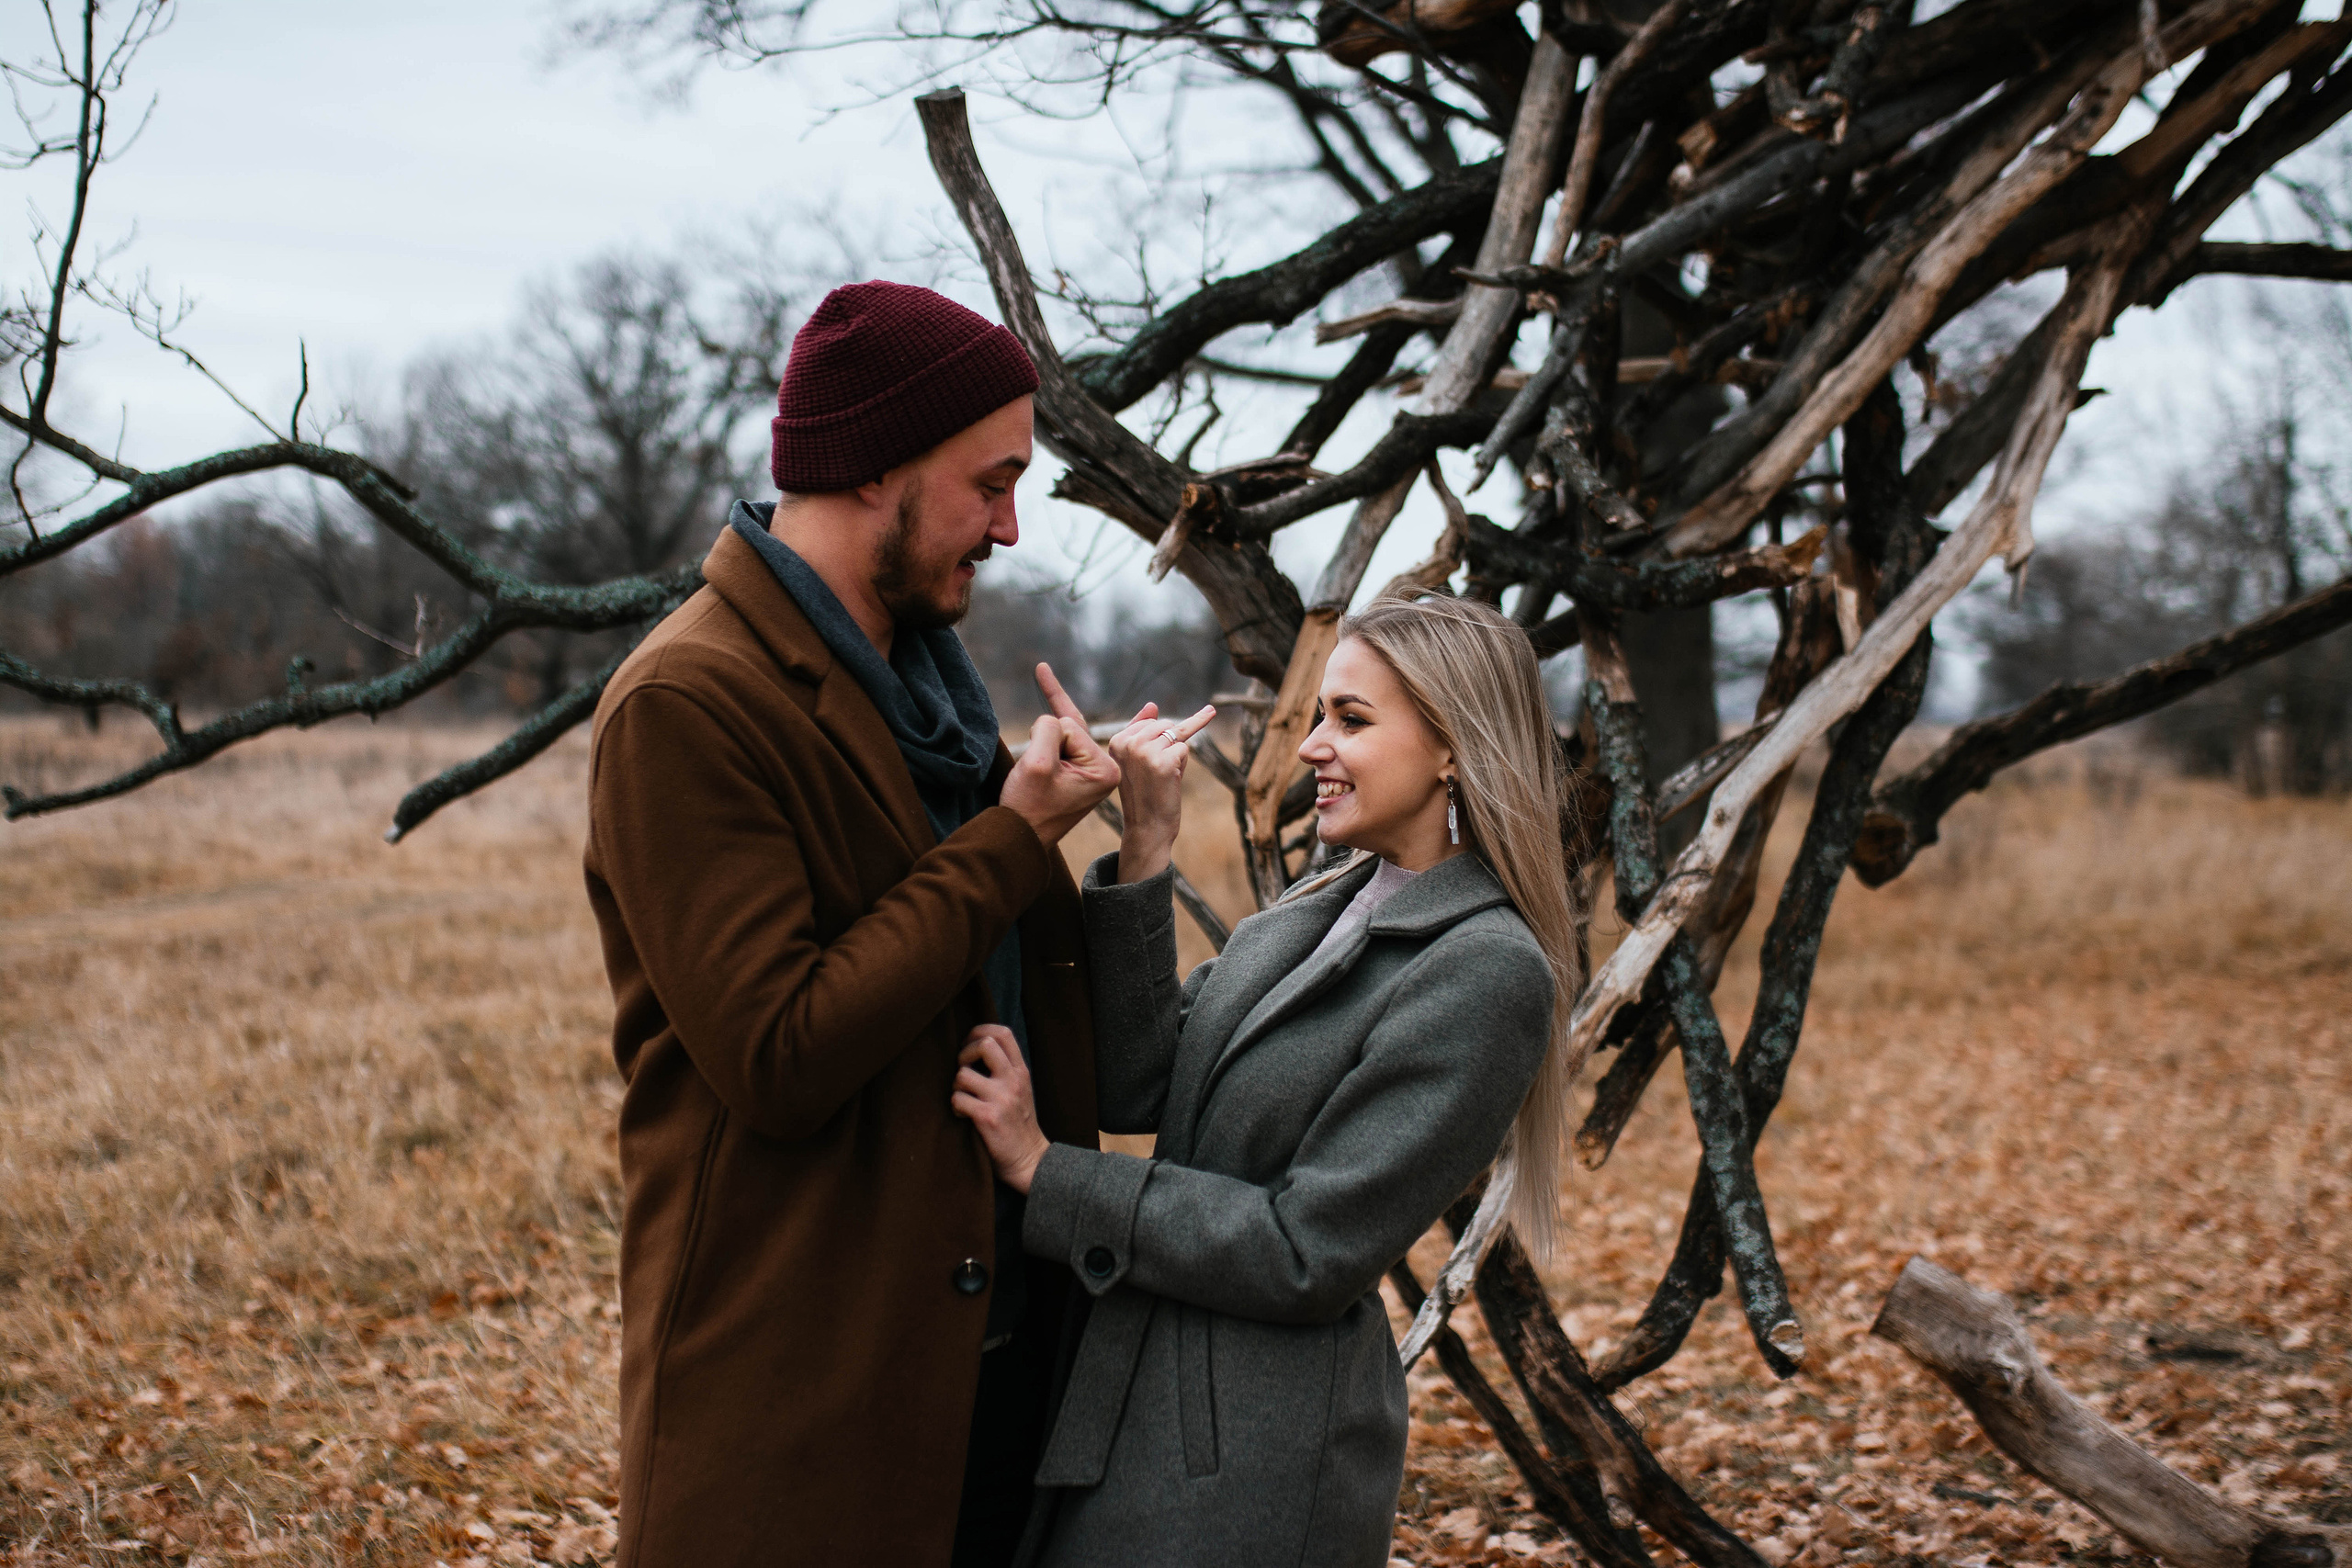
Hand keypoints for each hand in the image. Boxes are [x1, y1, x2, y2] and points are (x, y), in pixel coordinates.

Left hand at [950, 1025, 1049, 1193]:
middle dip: (965, 1053)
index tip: (970, 1046)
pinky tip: (964, 1116)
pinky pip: (957, 1100)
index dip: (980, 1031)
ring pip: (962, 1075)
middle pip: (985, 1044)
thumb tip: (976, 1047)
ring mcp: (1001, 1099)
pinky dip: (955, 1107)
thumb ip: (1005, 1070)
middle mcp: (1013, 1081)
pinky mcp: (988, 1118)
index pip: (1003, 1032)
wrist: (1030, 1160)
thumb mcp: (1021, 1090)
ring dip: (956, 1087)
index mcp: (1021, 1072)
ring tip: (963, 1099)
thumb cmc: (1019, 1125)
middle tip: (963, 1069)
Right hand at [999, 663, 1119, 846]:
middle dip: (1045, 741)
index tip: (1042, 777)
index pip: (1068, 728)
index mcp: (1105, 769)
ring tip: (1038, 780)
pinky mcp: (1081, 773)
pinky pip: (1072, 741)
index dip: (1045, 743)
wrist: (1021, 838)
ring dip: (1043, 745)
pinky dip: (1062, 729)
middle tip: (1039, 780)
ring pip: (1061, 736)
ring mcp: (1094, 772)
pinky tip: (1093, 722)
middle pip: (1069, 729)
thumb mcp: (1037, 763)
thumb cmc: (1028, 806)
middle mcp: (1106, 769)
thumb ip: (1049, 728)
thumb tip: (1056, 720)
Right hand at [1105, 700, 1215, 883]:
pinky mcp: (1163, 761)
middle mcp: (1128, 743)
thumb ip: (1142, 730)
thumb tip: (1152, 704)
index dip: (1158, 742)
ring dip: (1176, 755)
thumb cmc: (1144, 793)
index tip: (1146, 766)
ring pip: (1177, 736)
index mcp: (1117, 740)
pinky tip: (1170, 780)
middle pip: (1165, 725)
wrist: (1146, 827)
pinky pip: (1184, 748)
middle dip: (1169, 745)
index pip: (1150, 721)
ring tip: (1162, 777)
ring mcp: (1145, 751)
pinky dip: (1183, 764)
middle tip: (1155, 773)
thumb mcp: (1136, 759)